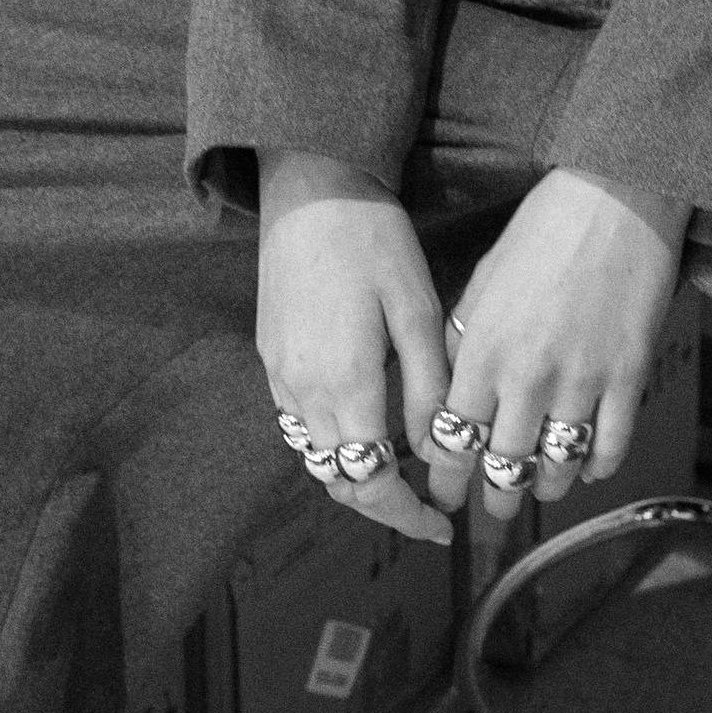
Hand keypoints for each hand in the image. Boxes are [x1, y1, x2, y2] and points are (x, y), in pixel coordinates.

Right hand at [256, 149, 453, 546]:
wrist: (309, 184)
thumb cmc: (373, 237)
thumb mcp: (416, 308)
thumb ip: (427, 389)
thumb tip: (438, 454)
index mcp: (345, 386)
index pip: (371, 484)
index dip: (406, 517)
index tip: (442, 527)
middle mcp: (302, 393)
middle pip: (339, 480)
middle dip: (383, 504)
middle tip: (428, 506)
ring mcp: (279, 375)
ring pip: (314, 456)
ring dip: (354, 475)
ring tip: (402, 470)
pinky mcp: (269, 354)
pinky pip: (298, 422)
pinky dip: (332, 441)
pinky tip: (365, 422)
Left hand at [429, 168, 688, 525]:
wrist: (615, 194)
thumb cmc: (544, 227)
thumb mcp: (484, 278)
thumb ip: (463, 340)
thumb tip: (449, 395)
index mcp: (483, 349)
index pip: (453, 441)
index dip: (446, 479)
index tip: (443, 495)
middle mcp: (527, 375)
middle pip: (503, 468)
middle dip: (493, 498)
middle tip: (491, 510)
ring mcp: (582, 379)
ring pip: (556, 468)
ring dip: (544, 487)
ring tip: (538, 488)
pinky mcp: (628, 375)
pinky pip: (610, 447)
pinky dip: (596, 466)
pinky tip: (588, 464)